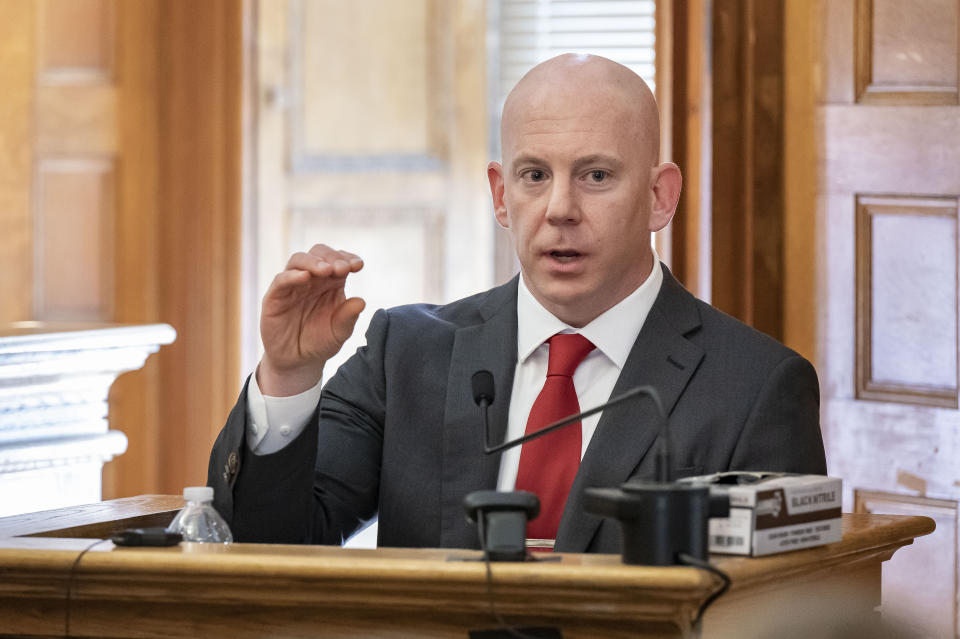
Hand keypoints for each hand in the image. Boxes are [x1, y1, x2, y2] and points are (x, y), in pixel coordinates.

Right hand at [257, 244, 365, 395]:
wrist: (298, 361)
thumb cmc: (320, 341)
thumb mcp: (339, 332)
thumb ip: (348, 317)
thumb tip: (361, 302)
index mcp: (331, 282)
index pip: (339, 260)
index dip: (348, 258)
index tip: (358, 266)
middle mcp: (312, 279)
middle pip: (319, 253)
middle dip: (332, 257)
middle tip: (343, 268)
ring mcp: (292, 285)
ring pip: (299, 260)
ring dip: (313, 262)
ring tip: (327, 270)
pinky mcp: (275, 297)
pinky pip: (281, 280)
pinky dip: (292, 276)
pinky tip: (305, 277)